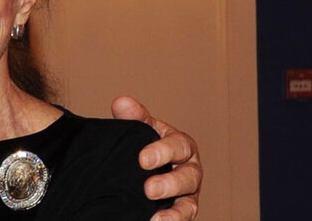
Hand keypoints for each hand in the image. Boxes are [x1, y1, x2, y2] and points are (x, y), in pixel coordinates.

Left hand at [111, 96, 201, 220]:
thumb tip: (122, 103)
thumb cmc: (143, 144)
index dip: (163, 152)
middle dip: (170, 184)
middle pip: (188, 177)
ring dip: (175, 213)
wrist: (138, 165)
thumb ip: (133, 117)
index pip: (179, 146)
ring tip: (158, 218)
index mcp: (180, 145)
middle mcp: (189, 170)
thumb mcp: (139, 129)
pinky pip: (180, 218)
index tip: (142, 159)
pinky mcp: (179, 211)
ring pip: (188, 204)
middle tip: (148, 189)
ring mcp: (186, 194)